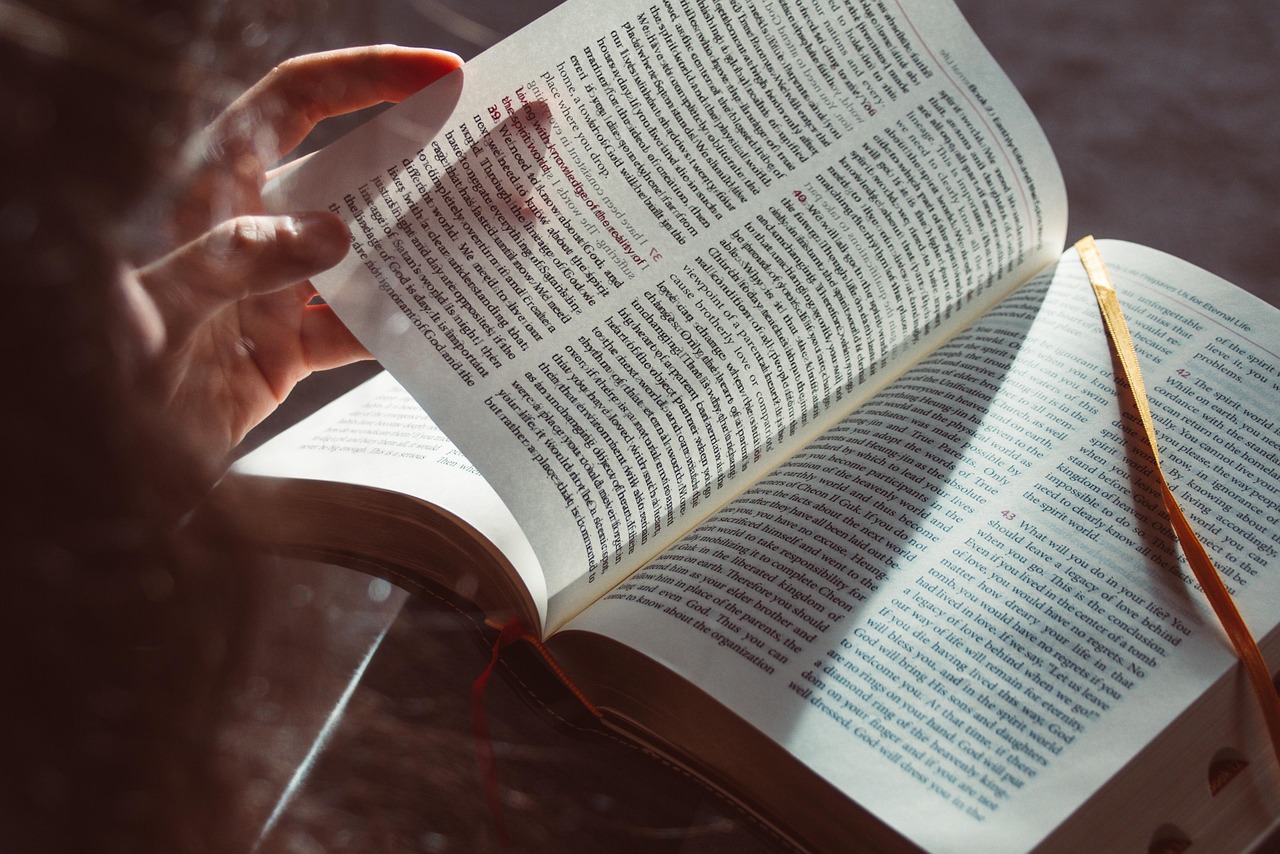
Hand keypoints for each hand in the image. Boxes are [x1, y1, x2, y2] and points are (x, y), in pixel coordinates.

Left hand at [130, 46, 461, 470]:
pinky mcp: (290, 348)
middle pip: (351, 174)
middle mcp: (252, 230)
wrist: (105, 470)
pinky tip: (446, 325)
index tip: (442, 75)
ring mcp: (276, 290)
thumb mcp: (162, 305)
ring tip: (492, 236)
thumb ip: (237, 259)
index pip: (296, 101)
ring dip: (426, 248)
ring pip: (368, 253)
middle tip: (496, 155)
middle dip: (424, 161)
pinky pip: (359, 328)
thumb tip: (332, 234)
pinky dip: (402, 328)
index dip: (368, 76)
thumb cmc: (112, 374)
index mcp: (213, 191)